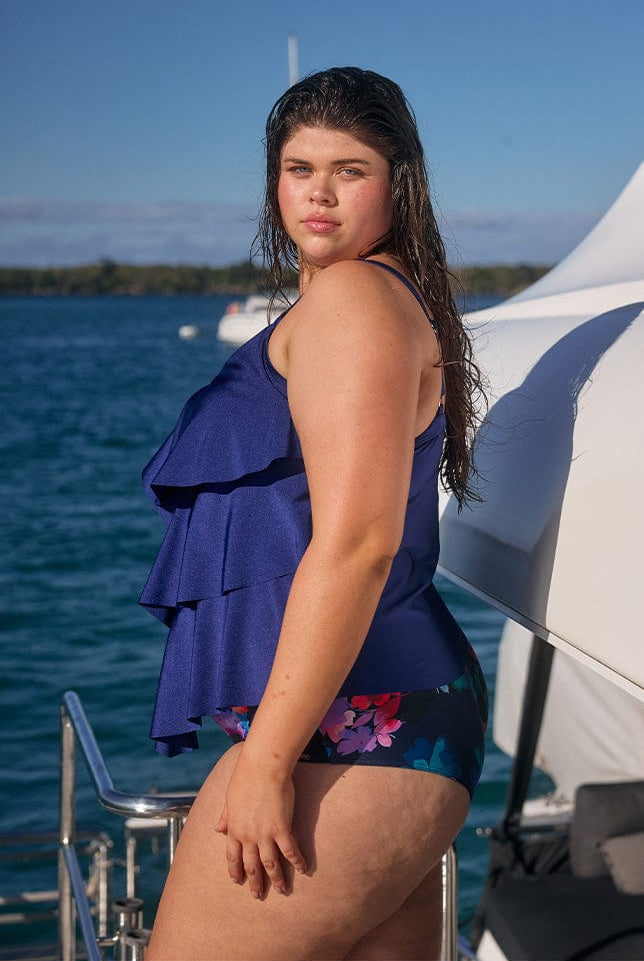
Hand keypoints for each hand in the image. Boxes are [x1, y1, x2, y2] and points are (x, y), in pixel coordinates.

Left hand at [214, 751, 306, 898]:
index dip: (235, 871)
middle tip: (257, 896)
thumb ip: (225, 816)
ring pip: (270, 863)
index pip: (233, 856)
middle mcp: (248, 836)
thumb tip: (216, 828)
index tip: (237, 882)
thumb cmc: (245, 777)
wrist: (263, 767)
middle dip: (254, 882)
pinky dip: (297, 861)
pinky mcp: (282, 828)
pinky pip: (290, 850)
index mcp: (234, 828)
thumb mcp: (230, 798)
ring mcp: (265, 834)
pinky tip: (303, 869)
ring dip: (276, 879)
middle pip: (251, 865)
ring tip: (281, 891)